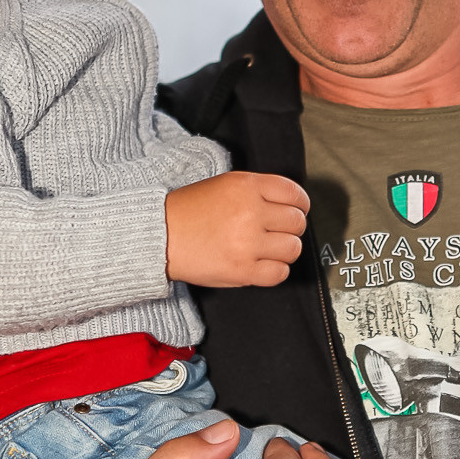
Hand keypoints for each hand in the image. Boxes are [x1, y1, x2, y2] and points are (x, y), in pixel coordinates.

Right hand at [165, 172, 308, 287]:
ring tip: (267, 249)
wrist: (158, 236)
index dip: (300, 205)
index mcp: (247, 186)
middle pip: (297, 222)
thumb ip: (258, 191)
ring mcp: (247, 243)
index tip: (296, 211)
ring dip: (284, 250)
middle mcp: (250, 212)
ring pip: (293, 248)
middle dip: (290, 228)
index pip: (295, 194)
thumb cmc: (189, 212)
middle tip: (276, 232)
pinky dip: (275, 271)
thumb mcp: (225, 185)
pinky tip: (262, 264)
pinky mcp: (242, 270)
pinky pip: (280, 273)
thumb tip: (290, 205)